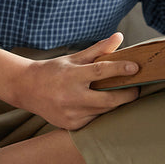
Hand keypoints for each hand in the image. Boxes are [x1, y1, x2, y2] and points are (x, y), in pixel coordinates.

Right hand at [19, 33, 139, 130]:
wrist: (27, 89)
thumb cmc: (54, 70)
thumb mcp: (74, 57)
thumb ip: (98, 50)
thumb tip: (119, 37)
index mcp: (71, 76)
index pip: (101, 72)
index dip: (120, 69)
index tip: (136, 68)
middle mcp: (71, 97)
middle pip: (108, 99)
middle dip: (127, 95)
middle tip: (137, 88)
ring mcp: (71, 114)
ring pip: (103, 112)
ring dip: (116, 104)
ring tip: (123, 94)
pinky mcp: (71, 126)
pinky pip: (94, 120)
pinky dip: (101, 112)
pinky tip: (103, 105)